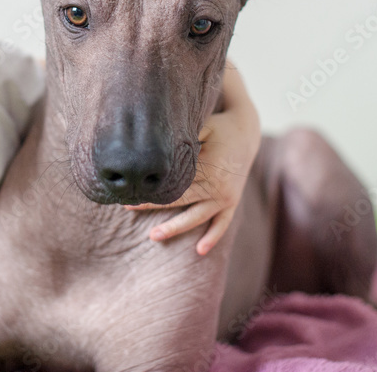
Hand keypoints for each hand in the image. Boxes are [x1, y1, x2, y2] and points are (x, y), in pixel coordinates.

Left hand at [126, 63, 260, 254]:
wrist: (247, 131)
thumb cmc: (219, 126)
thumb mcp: (204, 125)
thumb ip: (185, 135)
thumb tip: (157, 142)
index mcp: (209, 166)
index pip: (174, 181)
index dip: (152, 186)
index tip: (131, 190)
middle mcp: (218, 185)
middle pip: (180, 200)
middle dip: (153, 205)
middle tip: (129, 208)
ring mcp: (226, 197)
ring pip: (197, 217)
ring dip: (175, 227)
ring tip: (153, 236)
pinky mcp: (232, 202)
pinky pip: (222, 223)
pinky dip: (212, 237)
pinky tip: (199, 251)